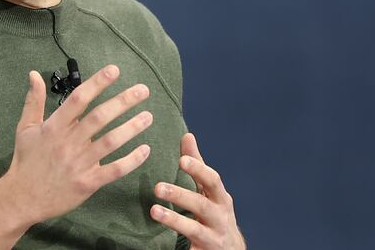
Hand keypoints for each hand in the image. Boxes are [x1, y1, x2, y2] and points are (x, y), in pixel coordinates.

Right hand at [1, 65, 152, 224]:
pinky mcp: (88, 183)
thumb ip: (34, 100)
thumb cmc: (26, 160)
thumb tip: (34, 74)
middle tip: (143, 90)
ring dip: (132, 128)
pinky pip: (114, 170)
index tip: (114, 70)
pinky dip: (131, 160)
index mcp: (54, 127)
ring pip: (110, 142)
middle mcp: (68, 142)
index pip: (79, 99)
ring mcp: (79, 163)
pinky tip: (145, 149)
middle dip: (123, 101)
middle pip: (99, 117)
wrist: (22, 198)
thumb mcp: (25, 128)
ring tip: (148, 116)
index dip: (97, 83)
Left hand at [151, 133, 244, 249]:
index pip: (212, 180)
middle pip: (201, 205)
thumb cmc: (215, 212)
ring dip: (174, 220)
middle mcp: (219, 217)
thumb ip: (197, 165)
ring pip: (194, 230)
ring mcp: (212, 238)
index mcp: (220, 198)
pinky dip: (181, 247)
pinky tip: (161, 243)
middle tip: (157, 187)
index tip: (181, 159)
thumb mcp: (210, 191)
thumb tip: (187, 135)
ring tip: (154, 211)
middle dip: (180, 195)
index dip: (198, 169)